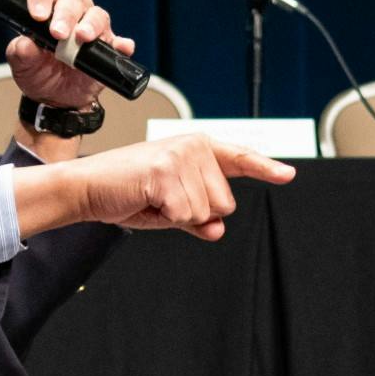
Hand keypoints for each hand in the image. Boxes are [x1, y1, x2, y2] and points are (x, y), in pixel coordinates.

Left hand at [4, 0, 136, 106]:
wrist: (57, 100)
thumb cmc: (39, 74)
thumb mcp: (22, 65)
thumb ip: (20, 53)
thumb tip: (25, 44)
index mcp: (50, 9)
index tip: (38, 15)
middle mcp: (74, 14)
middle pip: (74, 0)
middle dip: (66, 15)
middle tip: (58, 33)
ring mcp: (94, 30)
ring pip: (98, 15)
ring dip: (91, 24)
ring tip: (82, 37)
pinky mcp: (109, 50)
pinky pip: (119, 43)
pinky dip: (122, 44)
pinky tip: (121, 47)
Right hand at [56, 134, 294, 241]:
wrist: (87, 189)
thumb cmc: (127, 193)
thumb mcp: (170, 207)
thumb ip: (199, 216)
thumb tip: (219, 229)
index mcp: (197, 148)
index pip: (239, 159)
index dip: (265, 168)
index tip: (287, 175)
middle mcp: (193, 146)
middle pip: (225, 203)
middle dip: (195, 212)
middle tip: (162, 199)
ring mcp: (180, 156)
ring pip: (206, 212)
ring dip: (178, 215)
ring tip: (152, 198)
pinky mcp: (166, 172)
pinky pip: (185, 215)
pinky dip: (165, 218)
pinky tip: (146, 199)